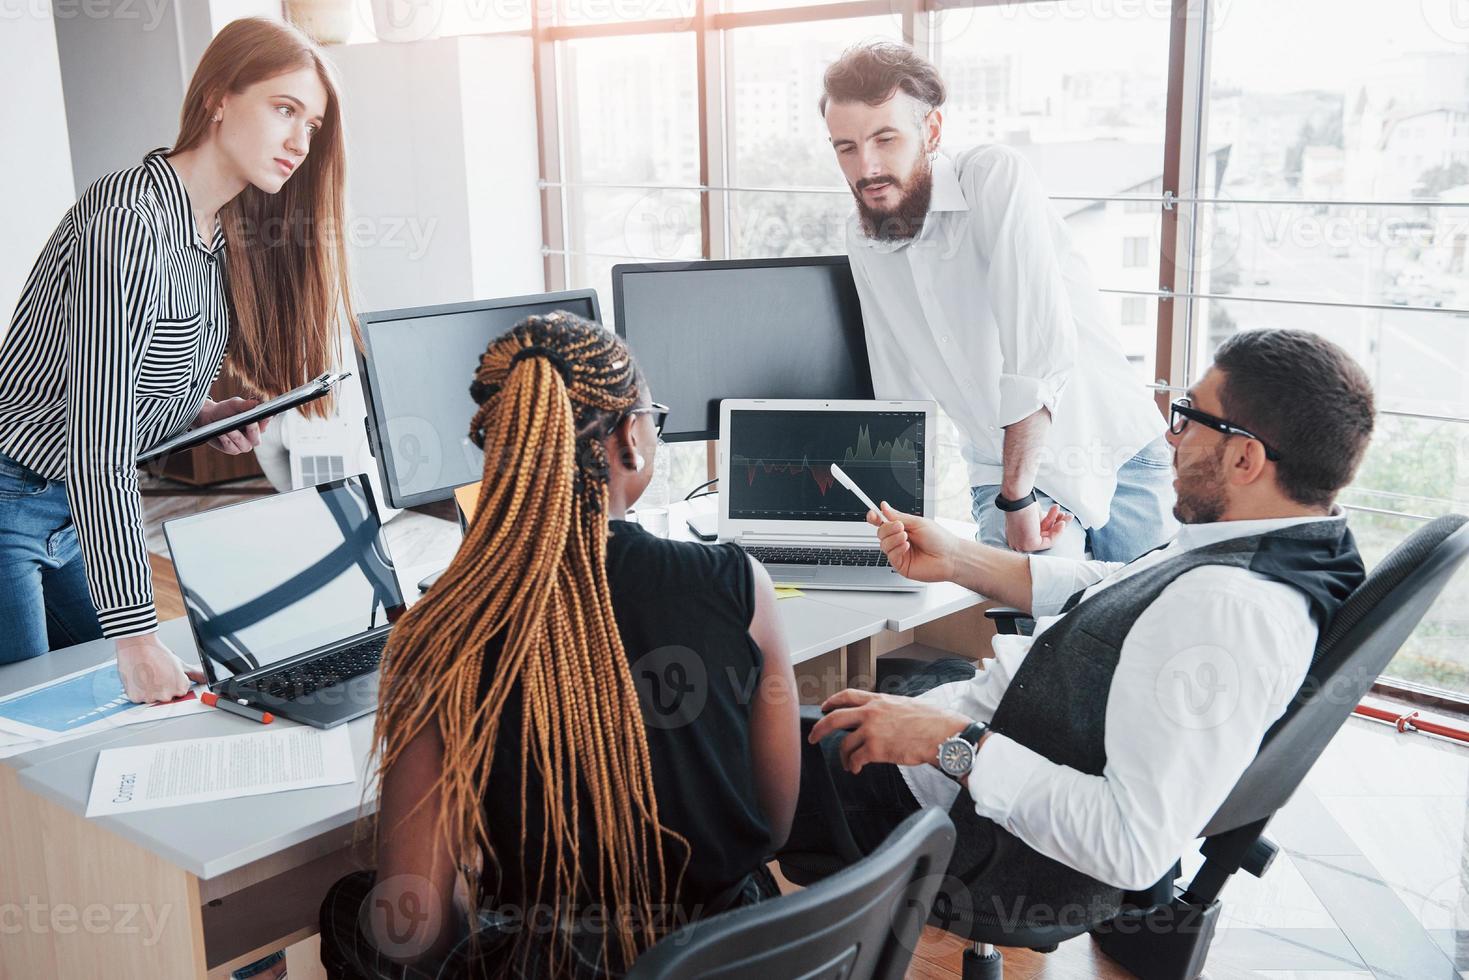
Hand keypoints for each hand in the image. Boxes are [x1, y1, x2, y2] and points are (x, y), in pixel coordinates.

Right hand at [115, 634, 206, 703]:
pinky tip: (139, 678)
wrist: (138, 646)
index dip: (172, 683)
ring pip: (151, 698)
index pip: (179, 692)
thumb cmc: (157, 653)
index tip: (167, 676)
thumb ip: (194, 674)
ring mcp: (152, 697)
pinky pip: (138, 698)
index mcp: (180, 688)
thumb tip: (205, 679)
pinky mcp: (137, 698)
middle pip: (165, 696)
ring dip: (148, 690)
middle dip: (161, 688)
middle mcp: (167, 695)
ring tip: (147, 674)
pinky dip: (138, 691)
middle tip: (156, 674)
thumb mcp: (179, 664)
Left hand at [195, 397, 268, 454]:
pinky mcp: (232, 450)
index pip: (266, 422)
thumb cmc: (223, 410)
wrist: (207, 418)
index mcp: (258, 424)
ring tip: (229, 428)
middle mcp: (253, 436)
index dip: (266, 420)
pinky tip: (221, 434)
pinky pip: (232, 448)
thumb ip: (245, 404)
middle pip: (257, 439)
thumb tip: (256, 402)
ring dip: (236, 436)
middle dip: (253, 430)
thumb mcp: (234, 404)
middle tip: (249, 422)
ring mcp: (243, 445)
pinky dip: (227, 440)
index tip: (264, 415)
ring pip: (245, 445)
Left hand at [808, 688, 970, 774]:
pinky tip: (856, 769)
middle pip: (834, 718)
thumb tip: (883, 717)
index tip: (824, 707)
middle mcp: (871, 713)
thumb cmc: (932, 721)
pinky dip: (853, 766)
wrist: (943, 734)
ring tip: (847, 764)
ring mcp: (872, 731)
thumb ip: (888, 709)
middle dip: (820, 729)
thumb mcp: (905, 705)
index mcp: (879, 700)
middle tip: (813, 737)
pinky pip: (856, 759)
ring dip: (843, 756)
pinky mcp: (876, 750)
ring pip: (844, 744)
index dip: (832, 701)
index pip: (847, 696)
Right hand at [865, 501, 960, 582]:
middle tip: (900, 526)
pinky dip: (897, 548)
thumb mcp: (918, 522)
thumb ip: (898, 516)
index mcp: (903, 528)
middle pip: (881, 532)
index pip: (884, 522)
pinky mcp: (900, 565)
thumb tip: (884, 507)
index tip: (872, 514)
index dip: (875, 518)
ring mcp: (899, 552)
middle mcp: (899, 540)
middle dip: (887, 528)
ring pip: (883, 544)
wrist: (950, 557)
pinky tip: (907, 546)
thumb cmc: (939, 539)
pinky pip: (890, 555)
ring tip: (906, 537)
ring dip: (893, 538)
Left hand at [1003, 501, 1072, 552]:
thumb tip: (1058, 525)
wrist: (1018, 498)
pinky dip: (1058, 532)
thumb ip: (1044, 524)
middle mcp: (1017, 543)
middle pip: (1043, 537)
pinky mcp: (1029, 545)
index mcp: (1015, 536)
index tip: (1059, 515)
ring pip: (1048, 539)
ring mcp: (1022, 545)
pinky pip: (1049, 542)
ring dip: (1060, 526)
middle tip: (1066, 515)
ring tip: (1067, 516)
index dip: (1050, 524)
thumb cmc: (1024, 503)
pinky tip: (1063, 522)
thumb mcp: (1036, 516)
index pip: (1036, 534)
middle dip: (1057, 524)